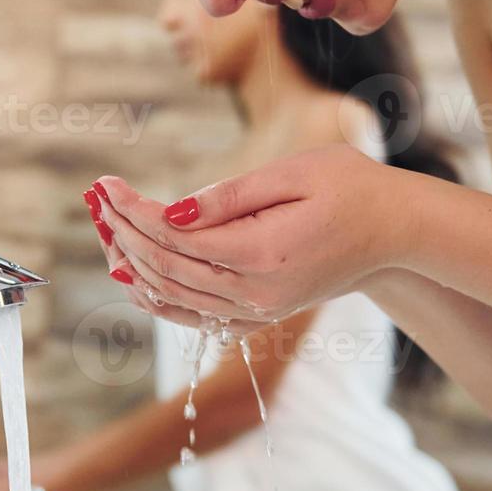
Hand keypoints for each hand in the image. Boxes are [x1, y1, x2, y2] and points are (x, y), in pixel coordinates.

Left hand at [90, 145, 399, 323]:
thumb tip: (172, 211)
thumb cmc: (350, 187)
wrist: (395, 231)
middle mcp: (256, 293)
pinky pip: (195, 317)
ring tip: (104, 232)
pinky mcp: (261, 315)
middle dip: (123, 234)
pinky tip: (134, 277)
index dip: (133, 212)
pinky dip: (159, 299)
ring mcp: (258, 310)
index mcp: (262, 253)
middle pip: (166, 270)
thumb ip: (230, 196)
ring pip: (174, 299)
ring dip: (132, 266)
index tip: (105, 185)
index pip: (174, 238)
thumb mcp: (294, 173)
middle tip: (96, 201)